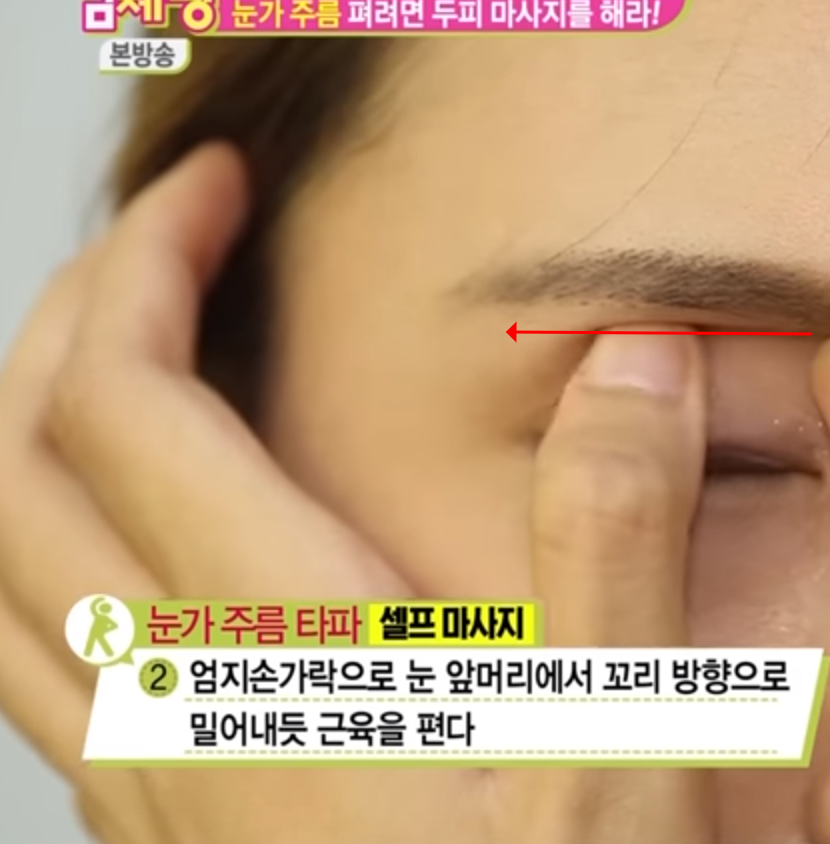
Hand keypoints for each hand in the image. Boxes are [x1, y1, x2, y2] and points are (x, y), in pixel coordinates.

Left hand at [0, 145, 713, 843]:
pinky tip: (145, 549)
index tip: (221, 186)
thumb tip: (630, 353)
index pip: (120, 405)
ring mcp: (156, 787)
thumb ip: (624, 543)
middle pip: (11, 468)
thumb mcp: (631, 758)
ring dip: (26, 432)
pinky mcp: (178, 836)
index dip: (146, 261)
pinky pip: (39, 668)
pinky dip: (48, 552)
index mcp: (287, 660)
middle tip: (165, 234)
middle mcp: (180, 714)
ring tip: (122, 354)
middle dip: (66, 313)